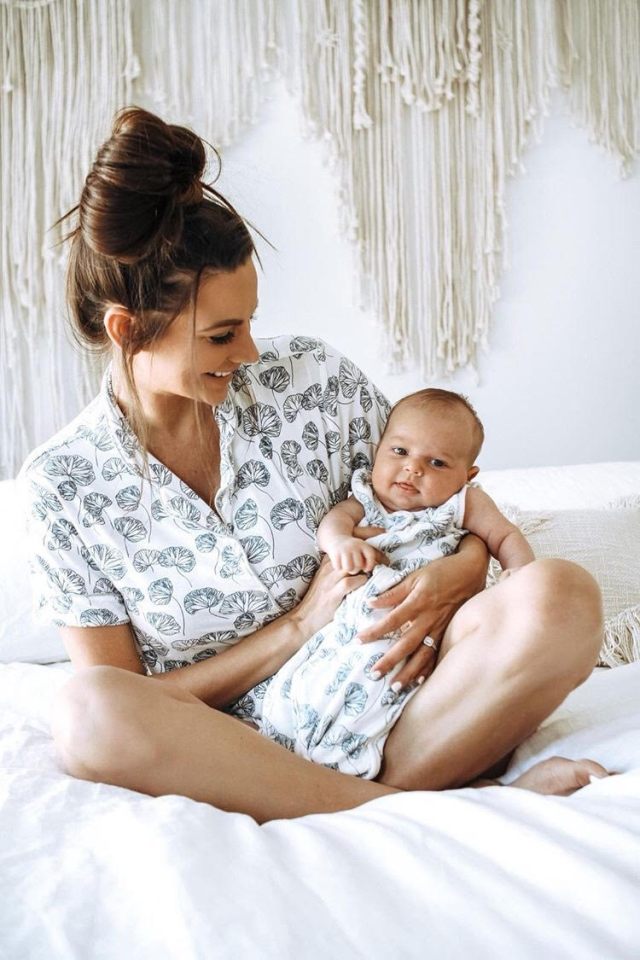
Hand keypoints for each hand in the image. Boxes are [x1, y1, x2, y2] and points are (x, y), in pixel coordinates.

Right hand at [289, 556, 366, 643]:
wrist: (303, 619)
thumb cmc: (317, 602)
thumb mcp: (325, 582)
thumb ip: (338, 574)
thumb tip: (359, 570)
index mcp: (326, 566)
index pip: (347, 554)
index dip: (362, 557)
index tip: (373, 562)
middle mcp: (327, 570)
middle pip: (351, 559)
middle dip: (366, 563)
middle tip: (378, 569)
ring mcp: (329, 582)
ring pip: (351, 568)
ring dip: (364, 572)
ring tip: (374, 579)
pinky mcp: (332, 595)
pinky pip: (349, 582)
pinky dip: (360, 583)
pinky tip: (365, 588)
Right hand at [327, 535, 386, 573]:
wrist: (334, 534)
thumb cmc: (353, 545)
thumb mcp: (364, 546)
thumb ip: (377, 554)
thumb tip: (388, 562)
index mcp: (363, 544)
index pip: (370, 555)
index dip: (370, 564)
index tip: (367, 569)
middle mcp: (354, 546)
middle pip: (359, 565)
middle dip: (357, 569)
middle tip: (354, 568)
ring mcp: (344, 550)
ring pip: (349, 568)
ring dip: (348, 569)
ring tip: (348, 567)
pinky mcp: (335, 553)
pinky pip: (339, 567)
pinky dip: (339, 568)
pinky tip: (339, 564)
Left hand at [356, 552, 481, 689]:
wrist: (471, 571)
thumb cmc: (441, 571)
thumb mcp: (415, 576)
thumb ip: (394, 592)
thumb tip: (371, 602)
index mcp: (418, 602)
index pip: (392, 621)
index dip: (375, 631)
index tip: (359, 640)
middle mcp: (429, 619)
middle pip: (406, 644)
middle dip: (390, 661)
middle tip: (374, 674)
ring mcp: (440, 628)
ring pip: (423, 655)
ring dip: (408, 672)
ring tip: (394, 687)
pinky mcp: (449, 633)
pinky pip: (437, 655)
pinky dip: (428, 669)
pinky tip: (418, 681)